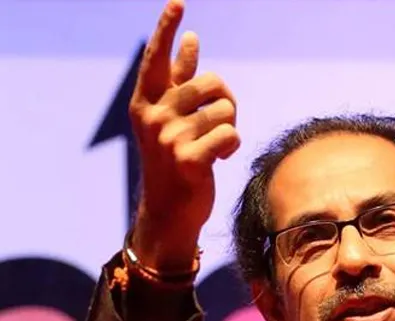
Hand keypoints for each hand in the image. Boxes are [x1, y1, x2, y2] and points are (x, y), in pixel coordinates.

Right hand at [129, 0, 240, 270]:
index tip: (178, 3)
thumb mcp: (172, 119)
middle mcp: (154, 116)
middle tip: (217, 124)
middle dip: (226, 103)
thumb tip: (191, 39)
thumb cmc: (174, 161)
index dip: (167, 29)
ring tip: (212, 146)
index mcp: (146, 103)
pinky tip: (217, 160)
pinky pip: (231, 135)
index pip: (159, 60)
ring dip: (229, 129)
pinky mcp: (189, 159)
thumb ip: (180, 82)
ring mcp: (169, 138)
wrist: (169, 211)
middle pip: (213, 83)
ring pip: (226, 111)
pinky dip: (232, 148)